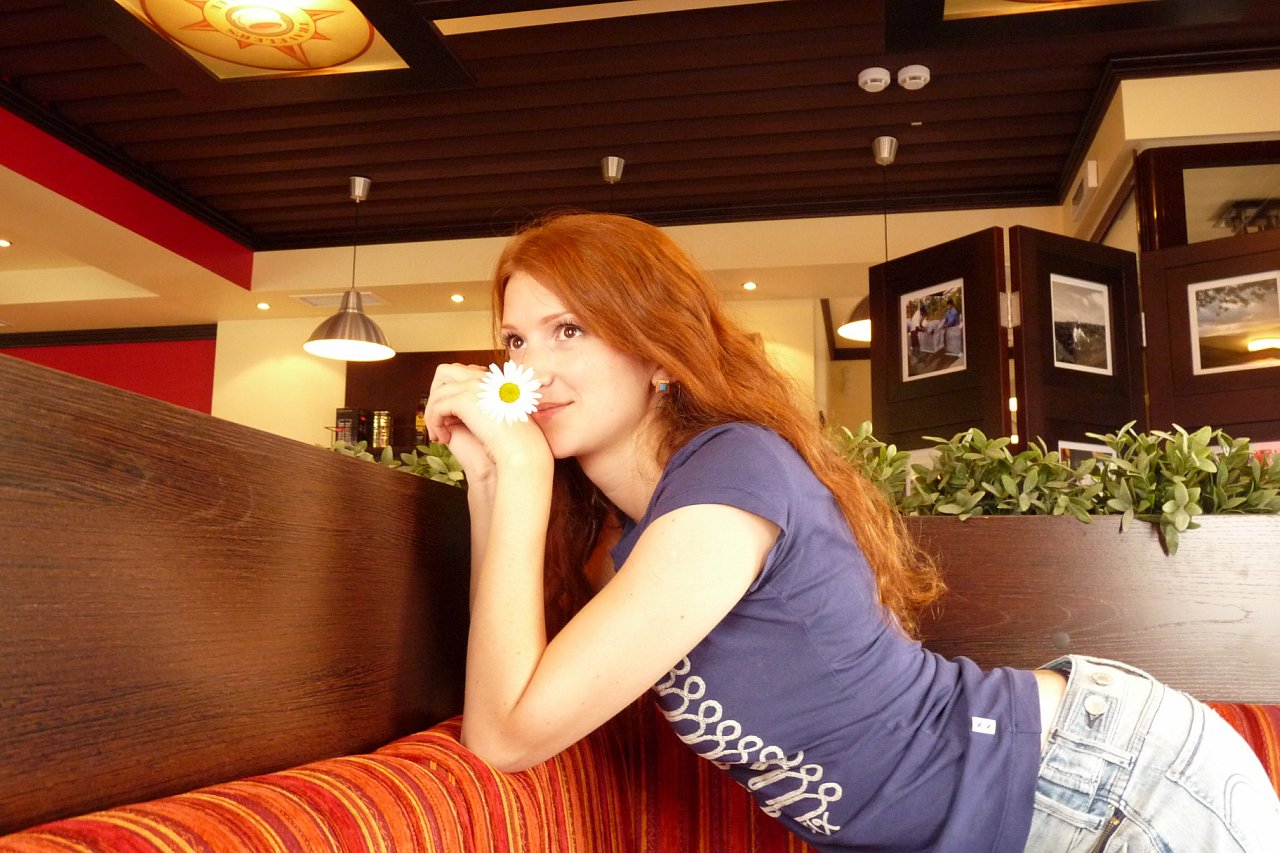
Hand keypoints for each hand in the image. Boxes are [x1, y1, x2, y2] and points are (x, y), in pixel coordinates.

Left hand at [424, 363, 551, 480]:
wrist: (522, 450)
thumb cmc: (515, 441)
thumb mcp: (497, 416)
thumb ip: (479, 408)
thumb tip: (455, 411)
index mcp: (494, 380)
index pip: (462, 373)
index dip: (452, 392)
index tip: (451, 415)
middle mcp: (483, 379)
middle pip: (444, 372)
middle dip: (435, 394)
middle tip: (437, 418)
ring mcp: (474, 386)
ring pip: (437, 393)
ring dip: (433, 414)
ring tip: (439, 434)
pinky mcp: (464, 400)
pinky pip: (437, 408)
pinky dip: (435, 423)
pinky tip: (443, 438)